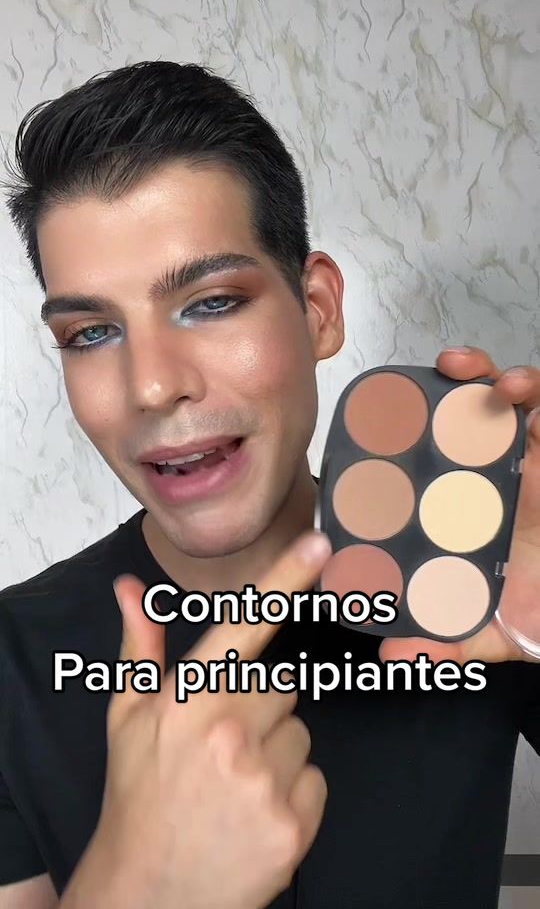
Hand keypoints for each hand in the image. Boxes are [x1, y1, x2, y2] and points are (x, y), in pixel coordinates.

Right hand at [60, 531, 331, 908]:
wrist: (148, 891)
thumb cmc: (139, 793)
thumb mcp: (128, 717)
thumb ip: (141, 647)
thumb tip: (128, 587)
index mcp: (190, 698)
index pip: (245, 626)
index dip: (285, 580)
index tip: (319, 545)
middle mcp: (230, 732)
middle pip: (283, 687)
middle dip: (261, 707)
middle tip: (224, 744)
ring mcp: (265, 780)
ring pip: (301, 733)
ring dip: (278, 751)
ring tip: (236, 782)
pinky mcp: (294, 823)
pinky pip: (315, 779)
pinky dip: (294, 793)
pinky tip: (255, 811)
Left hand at [379, 347, 539, 665]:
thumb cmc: (539, 610)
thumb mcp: (489, 631)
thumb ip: (443, 640)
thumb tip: (391, 655)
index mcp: (469, 509)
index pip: (431, 465)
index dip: (403, 441)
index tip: (372, 427)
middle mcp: (495, 476)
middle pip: (461, 421)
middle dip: (434, 391)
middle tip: (409, 384)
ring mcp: (528, 457)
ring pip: (500, 400)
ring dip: (477, 374)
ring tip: (457, 368)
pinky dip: (530, 387)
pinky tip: (513, 387)